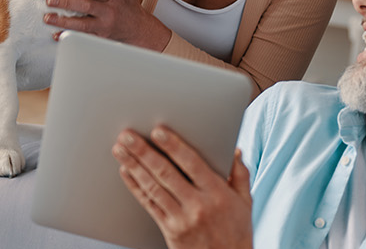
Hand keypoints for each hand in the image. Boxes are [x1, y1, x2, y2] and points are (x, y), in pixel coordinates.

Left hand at [45, 0, 172, 50]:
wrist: (137, 28)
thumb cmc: (126, 2)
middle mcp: (110, 11)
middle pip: (86, 6)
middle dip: (66, 2)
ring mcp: (104, 25)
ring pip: (83, 24)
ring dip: (63, 21)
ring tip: (48, 17)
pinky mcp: (100, 37)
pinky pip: (83, 37)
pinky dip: (69, 36)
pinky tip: (57, 35)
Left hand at [113, 126, 252, 248]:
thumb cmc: (236, 234)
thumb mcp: (245, 203)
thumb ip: (240, 174)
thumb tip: (234, 151)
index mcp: (217, 193)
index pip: (192, 163)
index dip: (173, 146)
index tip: (158, 131)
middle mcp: (198, 205)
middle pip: (166, 173)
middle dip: (144, 152)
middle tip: (127, 136)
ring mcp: (181, 219)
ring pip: (153, 188)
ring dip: (133, 166)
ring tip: (120, 150)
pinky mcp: (169, 230)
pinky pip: (149, 205)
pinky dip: (135, 187)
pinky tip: (126, 173)